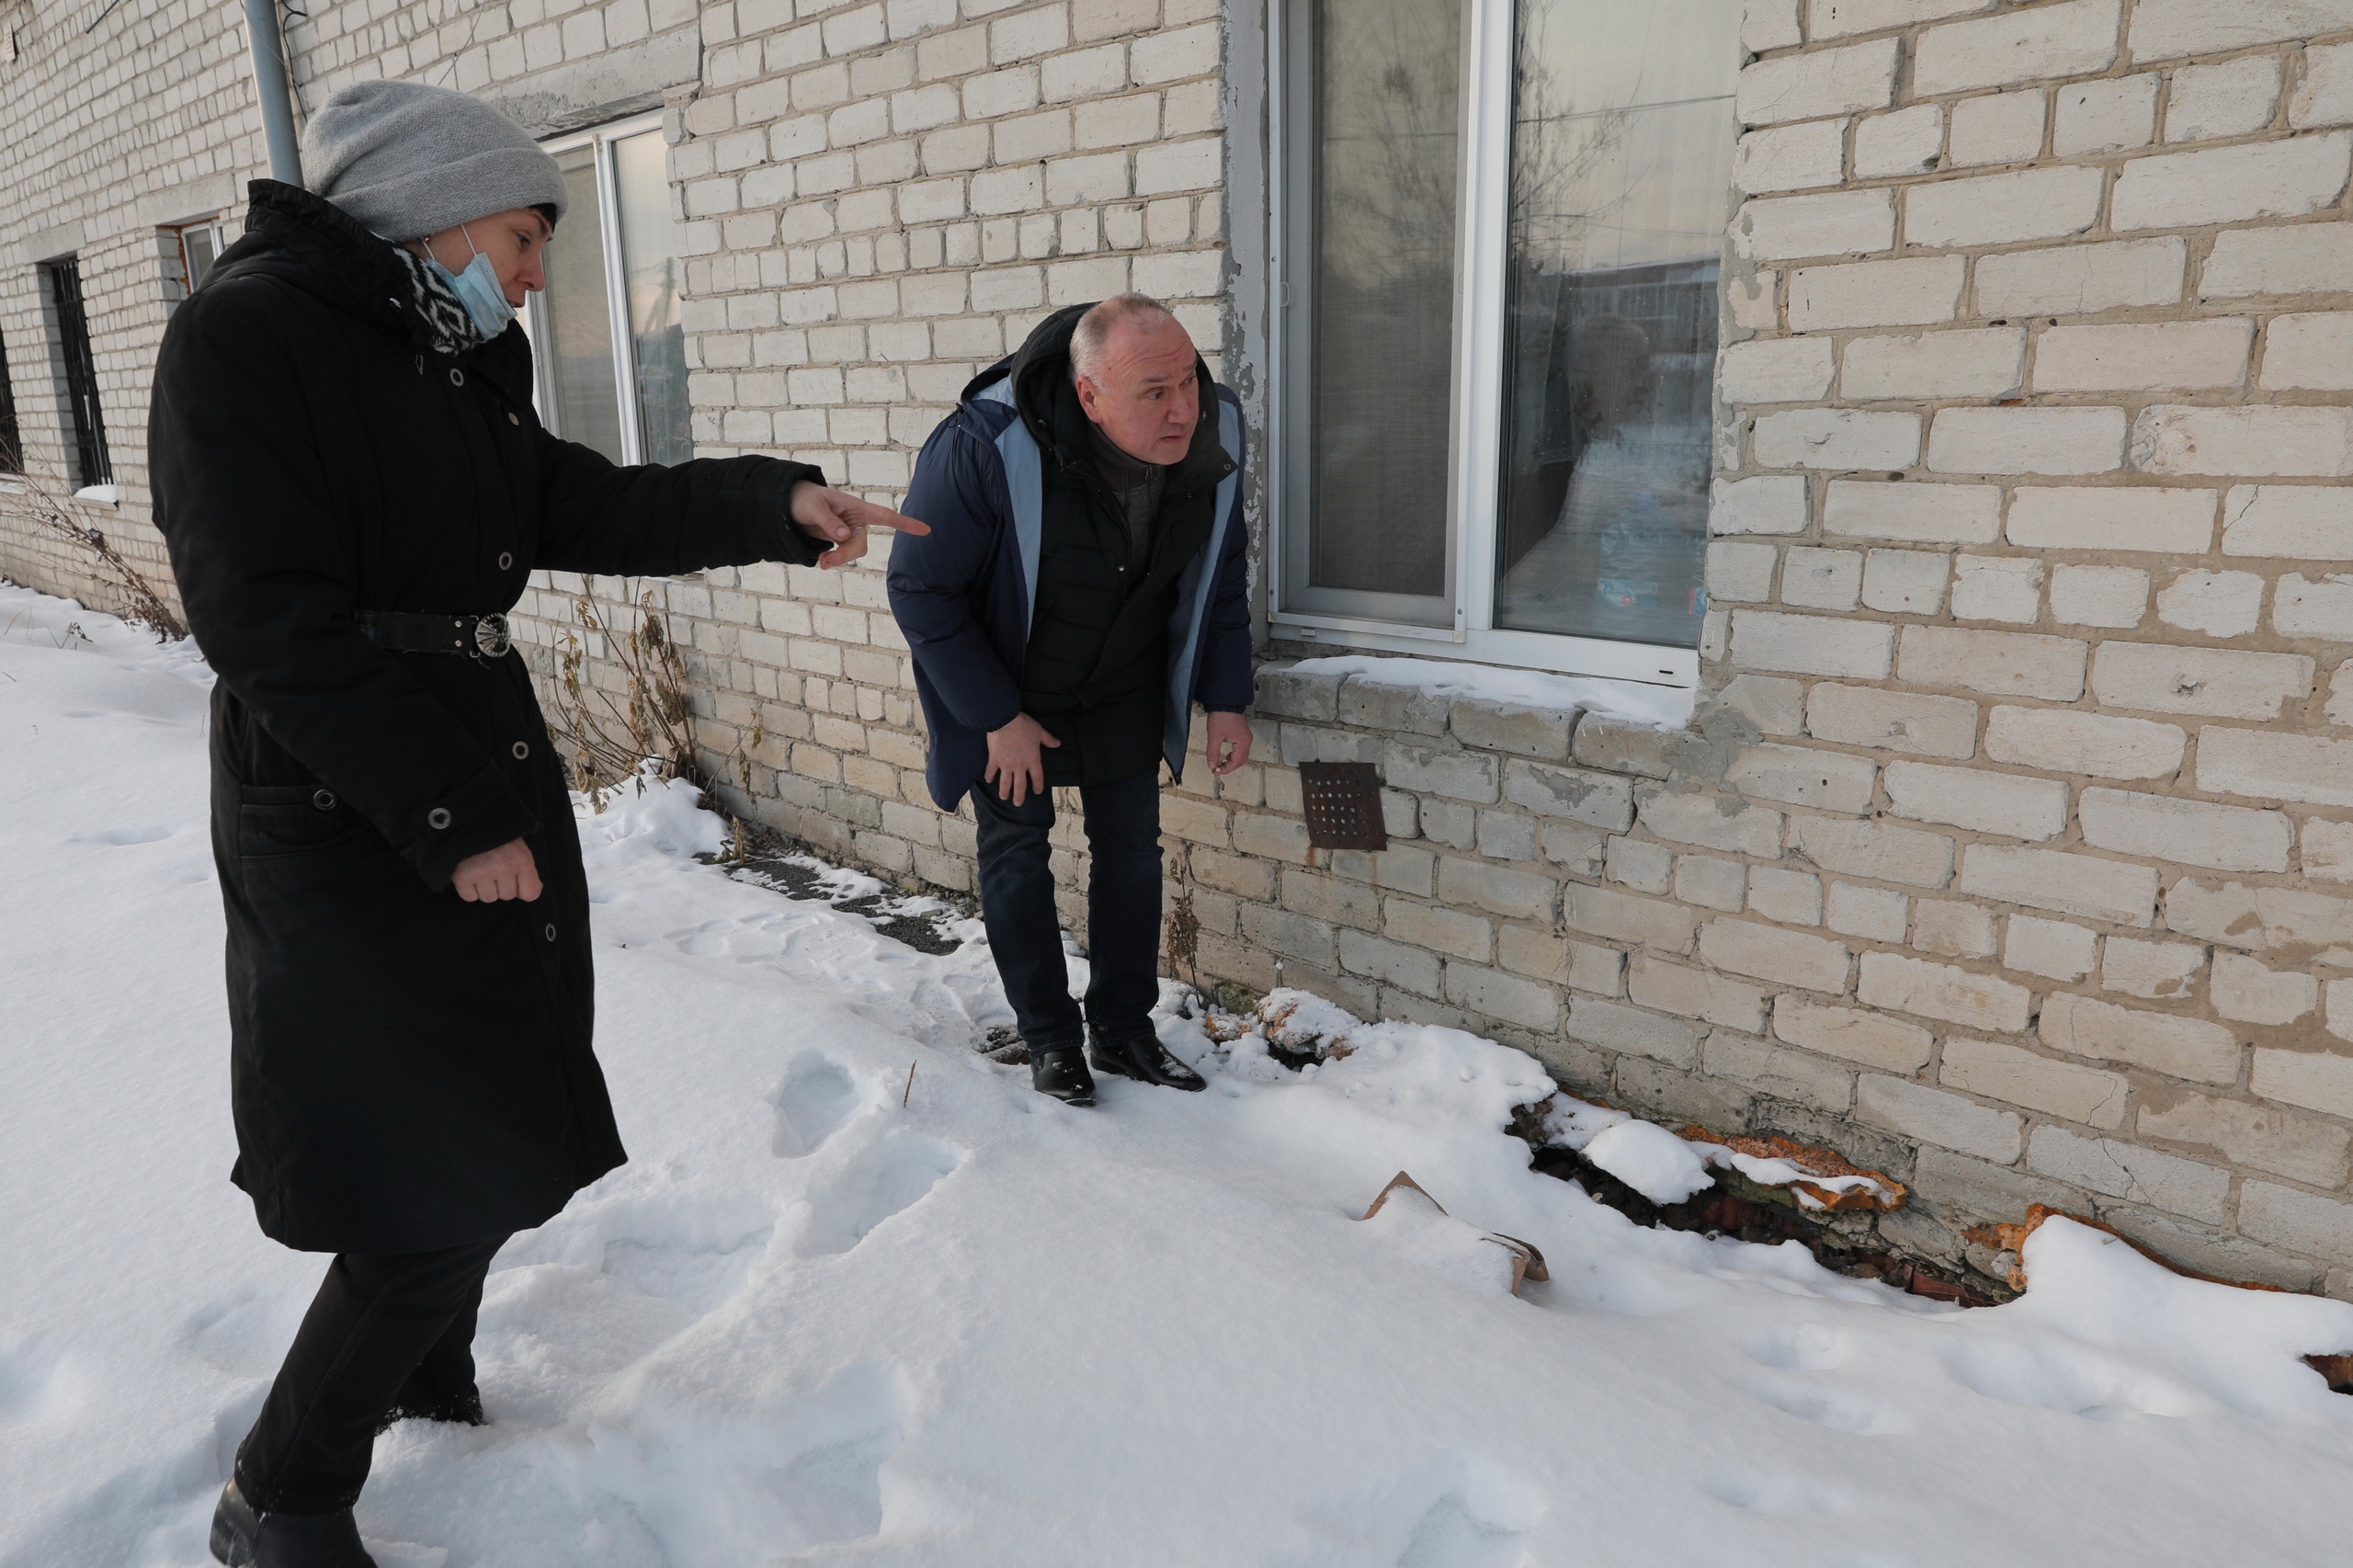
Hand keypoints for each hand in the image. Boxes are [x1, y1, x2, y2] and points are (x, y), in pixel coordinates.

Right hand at [452, 837, 542, 902]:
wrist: (467, 821)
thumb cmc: (498, 836)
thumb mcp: (520, 848)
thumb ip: (527, 872)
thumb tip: (530, 894)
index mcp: (521, 860)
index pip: (530, 893)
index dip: (522, 889)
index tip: (514, 878)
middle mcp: (503, 867)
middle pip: (507, 896)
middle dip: (501, 885)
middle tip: (493, 866)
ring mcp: (482, 872)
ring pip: (488, 898)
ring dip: (484, 887)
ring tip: (480, 867)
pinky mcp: (462, 876)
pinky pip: (469, 897)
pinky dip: (468, 888)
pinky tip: (468, 872)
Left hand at [788, 481, 929, 569]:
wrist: (790, 506)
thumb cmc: (805, 500)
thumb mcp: (814, 507)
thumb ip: (829, 521)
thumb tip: (844, 536)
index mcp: (856, 507)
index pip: (885, 516)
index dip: (906, 523)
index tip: (926, 530)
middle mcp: (856, 520)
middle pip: (862, 544)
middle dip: (845, 555)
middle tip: (824, 562)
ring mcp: (849, 531)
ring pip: (854, 552)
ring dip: (838, 559)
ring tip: (820, 562)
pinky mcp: (840, 541)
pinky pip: (843, 555)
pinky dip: (833, 560)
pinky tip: (821, 559)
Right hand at [985, 712, 1060, 806]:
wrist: (1004, 720)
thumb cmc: (1023, 725)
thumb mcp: (1039, 731)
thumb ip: (1048, 740)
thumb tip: (1058, 744)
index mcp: (1033, 760)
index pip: (1037, 777)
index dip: (1038, 786)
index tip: (1037, 792)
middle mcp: (1020, 766)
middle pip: (1020, 785)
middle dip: (1019, 796)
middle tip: (1018, 804)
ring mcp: (1006, 764)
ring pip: (1005, 782)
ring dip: (1004, 791)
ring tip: (1004, 797)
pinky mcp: (994, 760)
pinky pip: (991, 771)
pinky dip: (989, 776)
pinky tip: (988, 780)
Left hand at [1205, 710, 1253, 775]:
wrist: (1225, 702)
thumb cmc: (1221, 717)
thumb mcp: (1214, 736)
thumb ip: (1213, 752)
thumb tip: (1212, 765)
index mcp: (1243, 742)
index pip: (1237, 761)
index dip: (1226, 769)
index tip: (1216, 771)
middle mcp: (1247, 741)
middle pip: (1241, 760)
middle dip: (1230, 766)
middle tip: (1218, 769)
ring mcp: (1246, 737)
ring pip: (1241, 755)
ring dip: (1232, 761)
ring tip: (1220, 763)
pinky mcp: (1242, 734)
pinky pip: (1240, 749)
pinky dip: (1233, 755)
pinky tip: (1225, 755)